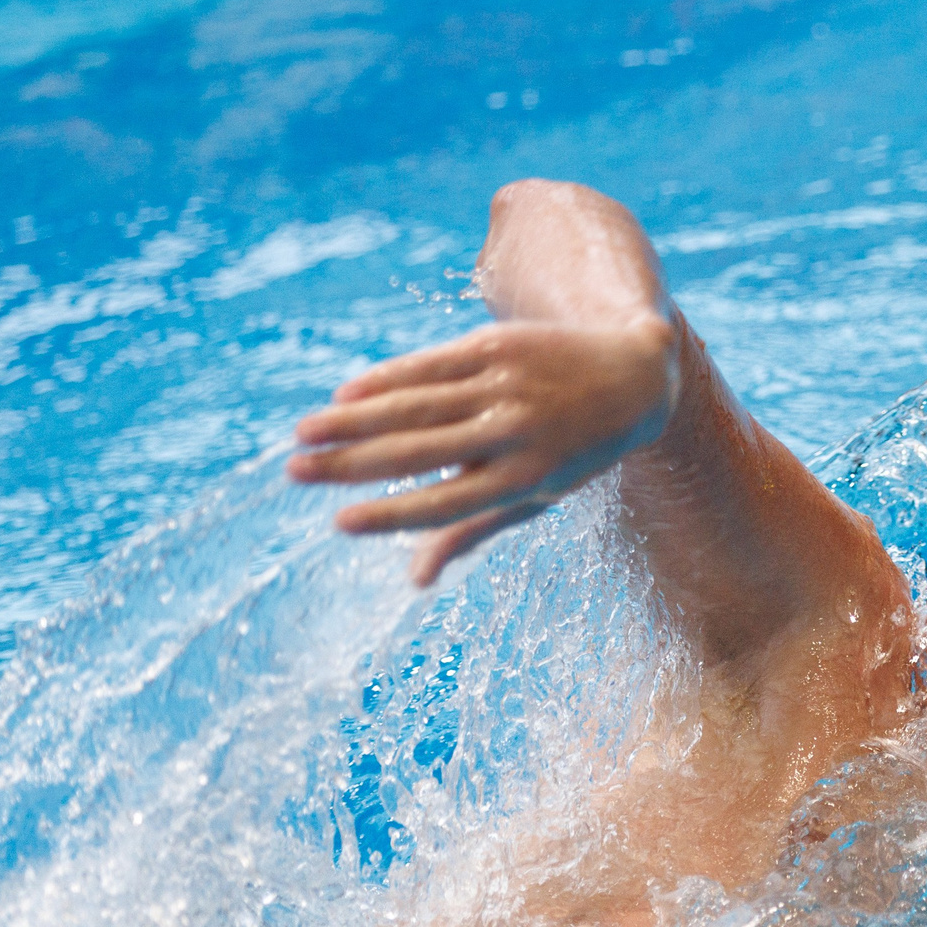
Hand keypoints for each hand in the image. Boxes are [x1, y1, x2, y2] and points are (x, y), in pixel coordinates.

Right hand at [288, 313, 677, 585]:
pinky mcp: (497, 346)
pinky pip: (431, 364)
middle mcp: (514, 433)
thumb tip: (415, 580)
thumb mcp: (536, 495)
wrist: (632, 377)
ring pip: (416, 405)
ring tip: (304, 434)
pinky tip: (346, 394)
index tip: (339, 522)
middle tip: (294, 472)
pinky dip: (386, 379)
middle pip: (418, 452)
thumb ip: (472, 531)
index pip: (445, 504)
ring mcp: (505, 386)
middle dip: (351, 464)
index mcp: (523, 479)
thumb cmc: (573, 450)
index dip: (392, 514)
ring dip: (354, 419)